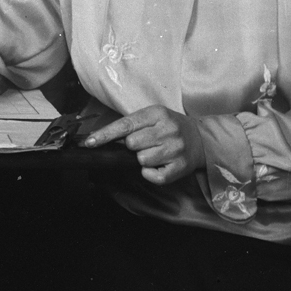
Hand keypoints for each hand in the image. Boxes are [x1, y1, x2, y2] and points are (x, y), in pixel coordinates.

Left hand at [81, 102, 200, 187]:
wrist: (201, 138)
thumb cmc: (171, 126)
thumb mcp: (154, 116)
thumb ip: (132, 124)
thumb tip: (103, 137)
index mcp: (157, 114)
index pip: (125, 125)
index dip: (105, 135)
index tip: (89, 142)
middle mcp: (168, 130)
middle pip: (132, 144)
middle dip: (132, 147)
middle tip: (144, 144)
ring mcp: (175, 149)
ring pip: (141, 160)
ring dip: (142, 159)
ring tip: (155, 152)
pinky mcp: (180, 167)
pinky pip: (153, 176)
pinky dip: (150, 173)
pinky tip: (158, 165)